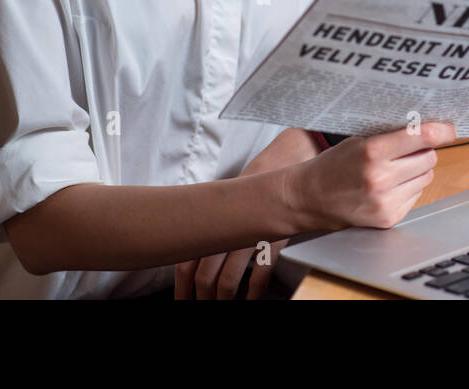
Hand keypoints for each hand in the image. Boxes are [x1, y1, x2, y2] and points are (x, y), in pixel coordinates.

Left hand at [174, 128, 319, 298]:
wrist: (287, 161)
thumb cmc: (256, 180)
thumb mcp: (227, 197)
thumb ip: (212, 220)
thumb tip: (195, 244)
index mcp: (212, 220)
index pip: (186, 260)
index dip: (181, 285)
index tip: (181, 298)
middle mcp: (227, 230)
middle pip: (204, 274)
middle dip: (200, 297)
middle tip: (197, 307)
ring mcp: (249, 236)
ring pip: (228, 278)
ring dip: (222, 298)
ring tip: (221, 306)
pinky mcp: (273, 239)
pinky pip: (260, 273)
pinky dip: (255, 291)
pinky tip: (252, 300)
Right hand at [289, 122, 457, 230]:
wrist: (310, 197)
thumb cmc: (335, 164)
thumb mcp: (359, 140)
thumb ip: (391, 134)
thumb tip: (428, 126)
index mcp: (372, 152)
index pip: (421, 137)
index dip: (441, 131)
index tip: (450, 128)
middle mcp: (380, 178)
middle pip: (429, 157)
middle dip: (424, 150)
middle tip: (409, 148)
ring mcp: (385, 202)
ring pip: (426, 177)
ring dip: (417, 170)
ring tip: (394, 169)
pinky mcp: (388, 218)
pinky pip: (417, 195)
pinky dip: (408, 188)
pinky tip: (388, 186)